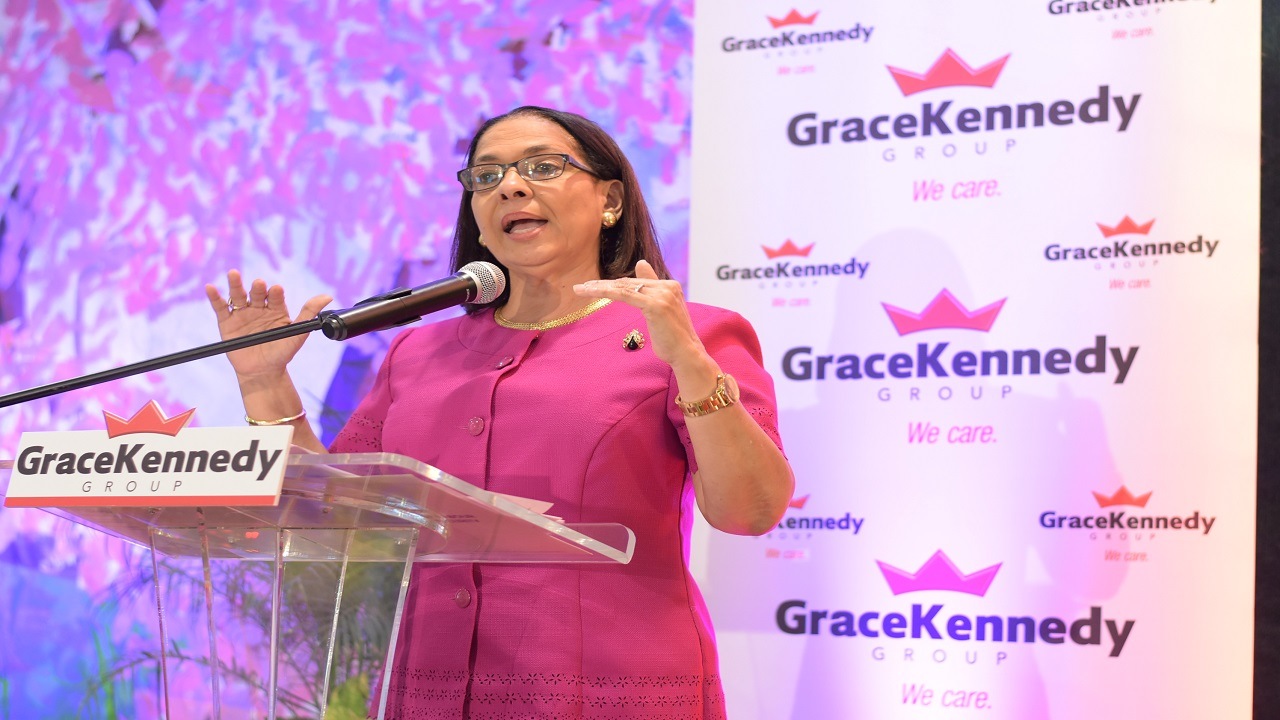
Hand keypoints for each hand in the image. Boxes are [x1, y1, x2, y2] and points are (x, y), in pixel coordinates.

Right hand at [204, 270, 331, 377]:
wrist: (262, 372)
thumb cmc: (282, 353)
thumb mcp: (297, 334)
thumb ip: (309, 314)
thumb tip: (328, 296)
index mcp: (276, 308)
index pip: (275, 296)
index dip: (275, 293)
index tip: (276, 290)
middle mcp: (259, 307)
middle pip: (256, 293)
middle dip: (257, 288)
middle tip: (259, 284)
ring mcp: (242, 313)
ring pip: (238, 296)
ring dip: (235, 284)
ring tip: (233, 274)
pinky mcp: (227, 322)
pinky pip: (220, 308)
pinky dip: (215, 297)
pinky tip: (211, 288)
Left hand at [572, 260, 711, 374]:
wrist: (686, 354)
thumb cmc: (673, 338)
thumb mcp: (660, 310)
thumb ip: (651, 287)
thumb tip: (641, 263)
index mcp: (670, 286)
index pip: (636, 282)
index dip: (613, 283)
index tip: (594, 285)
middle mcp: (668, 286)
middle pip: (628, 283)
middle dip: (602, 284)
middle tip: (581, 287)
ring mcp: (663, 294)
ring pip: (624, 287)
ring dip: (599, 288)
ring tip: (581, 289)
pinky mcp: (655, 304)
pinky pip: (625, 295)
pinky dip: (607, 292)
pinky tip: (593, 292)